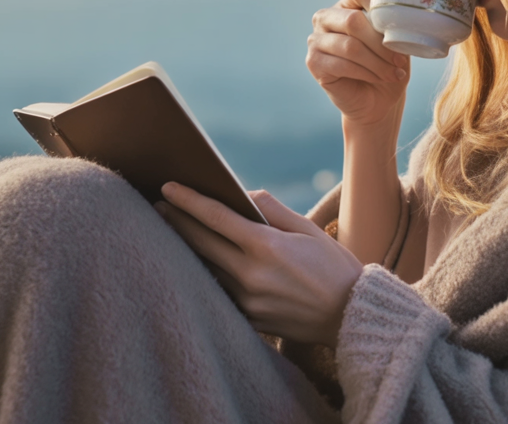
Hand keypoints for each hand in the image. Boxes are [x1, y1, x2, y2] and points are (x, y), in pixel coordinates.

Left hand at [156, 182, 363, 346]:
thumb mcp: (308, 228)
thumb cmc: (333, 267)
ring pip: (205, 269)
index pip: (215, 217)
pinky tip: (194, 262)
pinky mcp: (249, 320)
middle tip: (156, 205)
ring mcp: (247, 301)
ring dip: (185, 248)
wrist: (351, 317)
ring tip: (168, 230)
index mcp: (267, 246)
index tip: (167, 187)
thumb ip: (271, 208)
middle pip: (201, 243)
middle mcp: (251, 275)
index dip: (188, 201)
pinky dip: (205, 274)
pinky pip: (218, 292)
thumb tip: (240, 194)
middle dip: (176, 221)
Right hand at [306, 0, 409, 126]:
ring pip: (350, 46)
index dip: (381, 2)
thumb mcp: (396, 41)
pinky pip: (342, 65)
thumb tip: (405, 15)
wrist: (377, 101)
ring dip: (377, 62)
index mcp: (346, 4)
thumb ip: (395, 24)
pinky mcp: (313, 62)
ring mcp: (315, 39)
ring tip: (393, 73)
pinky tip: (379, 78)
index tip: (401, 23)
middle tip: (399, 59)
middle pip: (353, 20)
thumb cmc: (388, 66)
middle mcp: (326, 17)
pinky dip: (366, 73)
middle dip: (380, 43)